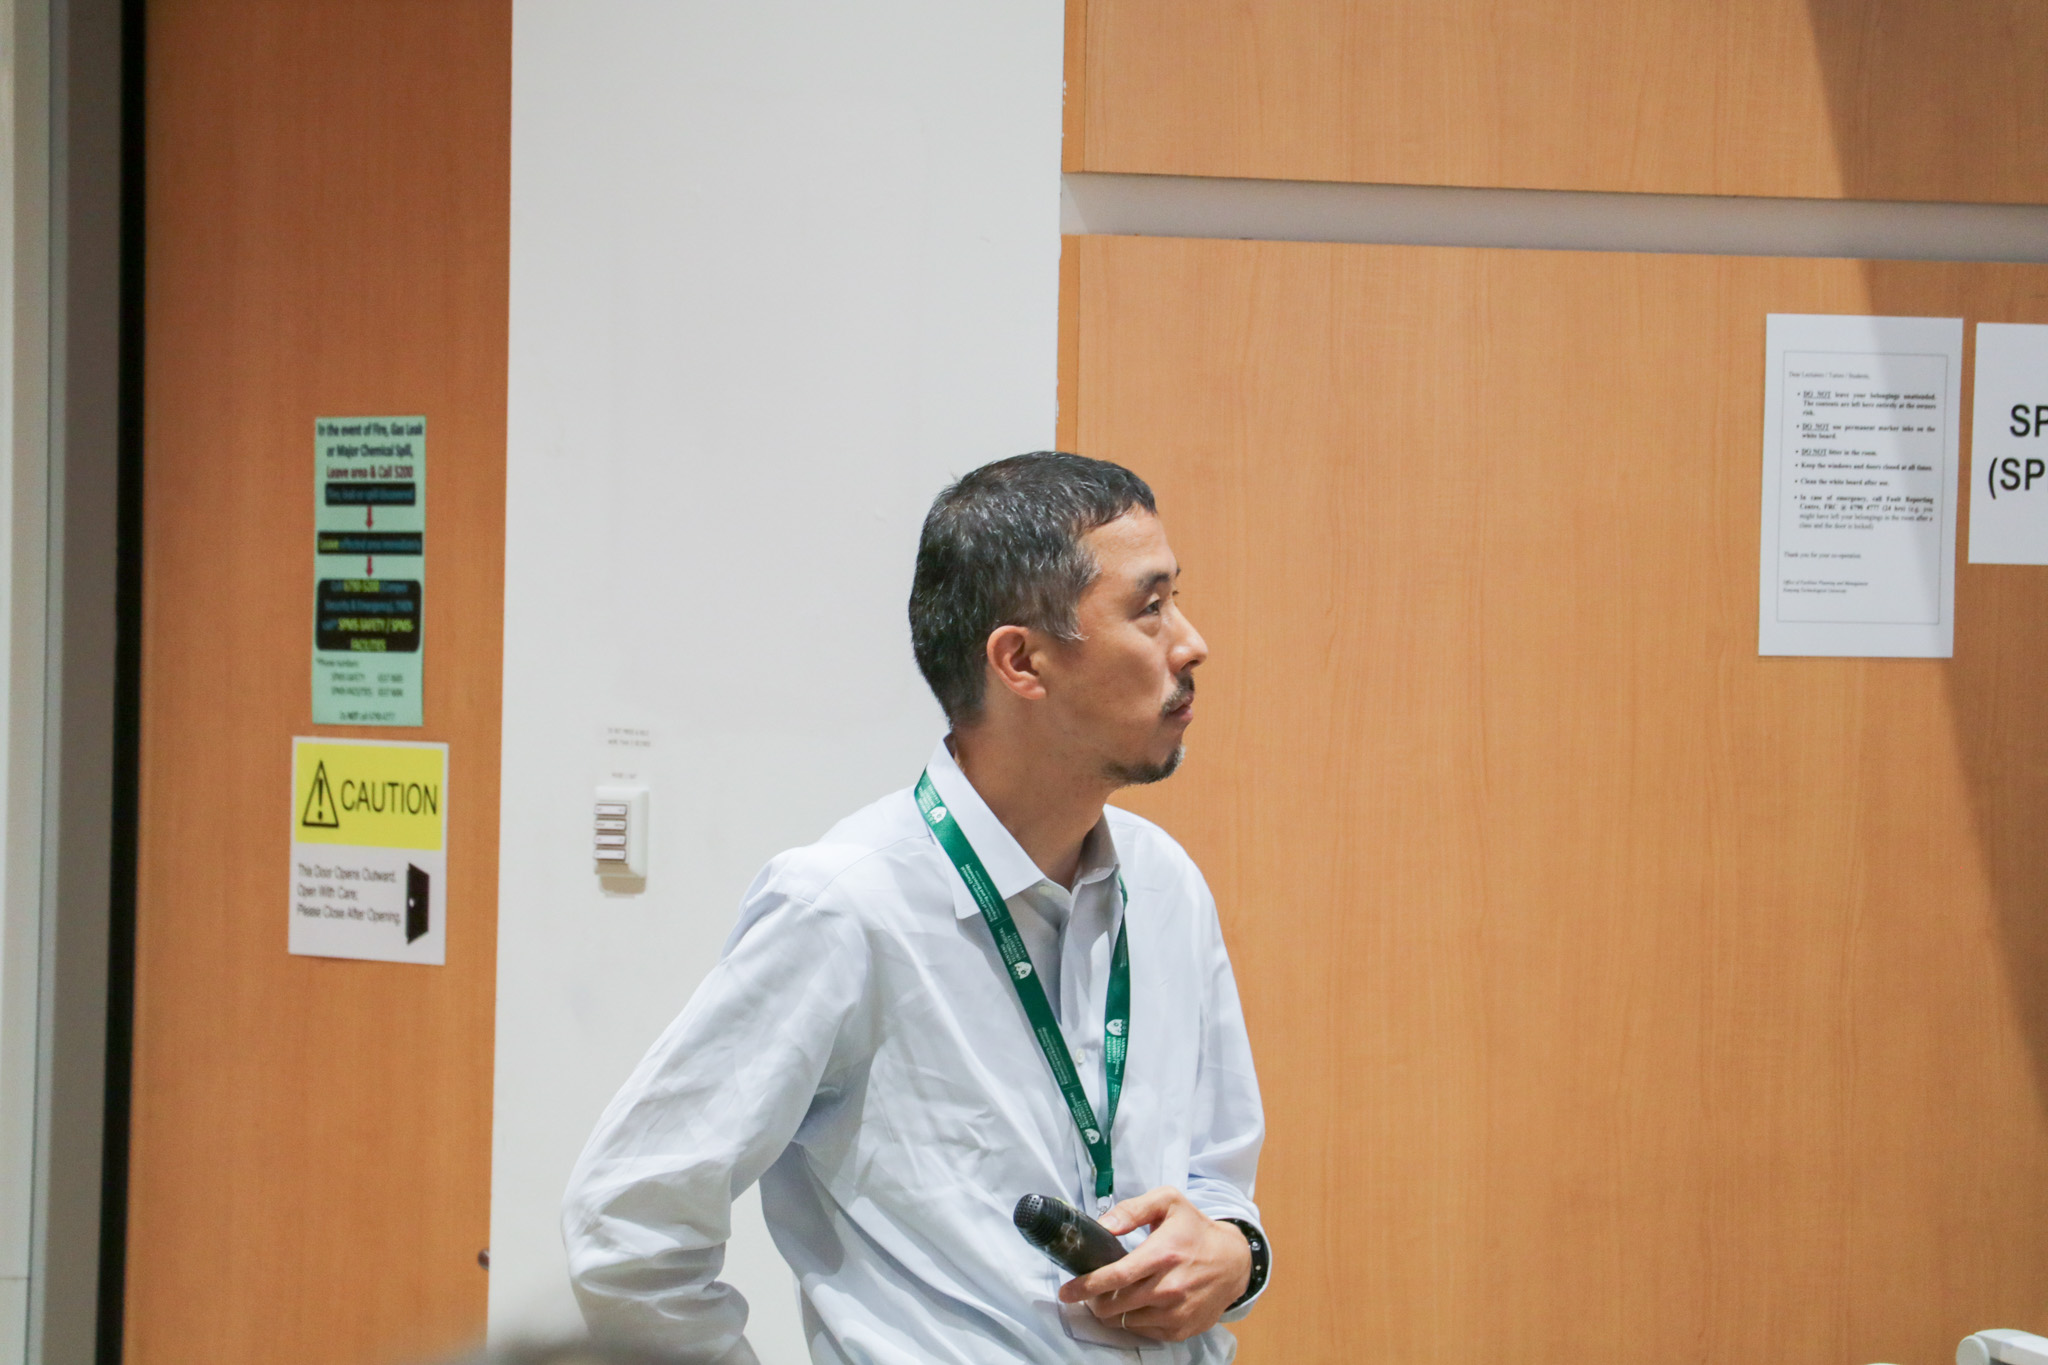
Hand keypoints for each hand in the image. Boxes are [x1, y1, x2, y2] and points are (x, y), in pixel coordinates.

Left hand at [1055, 1187, 1251, 1341]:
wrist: (1234, 1261)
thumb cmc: (1195, 1229)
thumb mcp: (1168, 1203)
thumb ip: (1132, 1210)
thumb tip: (1102, 1225)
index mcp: (1162, 1254)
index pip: (1115, 1277)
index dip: (1085, 1286)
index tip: (1066, 1291)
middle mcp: (1169, 1288)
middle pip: (1114, 1305)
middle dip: (1093, 1300)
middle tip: (1090, 1291)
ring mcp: (1176, 1313)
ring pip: (1125, 1321)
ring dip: (1112, 1311)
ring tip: (1115, 1295)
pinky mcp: (1181, 1329)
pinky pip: (1143, 1331)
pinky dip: (1133, 1320)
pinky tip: (1138, 1304)